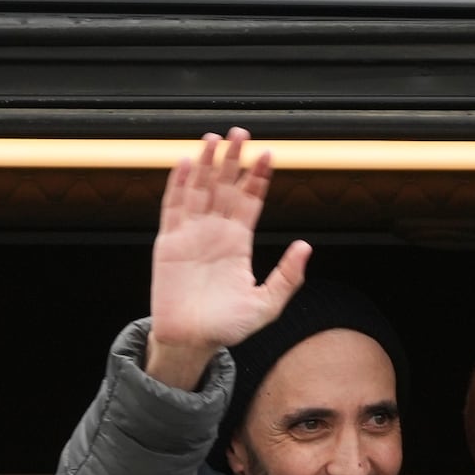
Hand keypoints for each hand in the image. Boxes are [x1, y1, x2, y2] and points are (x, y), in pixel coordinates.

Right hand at [146, 128, 311, 388]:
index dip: (257, 177)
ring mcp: (190, 235)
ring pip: (199, 190)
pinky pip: (173, 208)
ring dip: (206, 164)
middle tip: (240, 132)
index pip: (250, 201)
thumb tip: (306, 246)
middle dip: (233, 159)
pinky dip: (179, 185)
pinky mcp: (168, 243)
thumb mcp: (266, 305)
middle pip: (224, 187)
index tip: (268, 155)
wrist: (192, 342)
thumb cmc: (227, 327)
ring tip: (215, 138)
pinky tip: (187, 163)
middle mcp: (214, 233)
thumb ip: (287, 277)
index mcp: (238, 243)